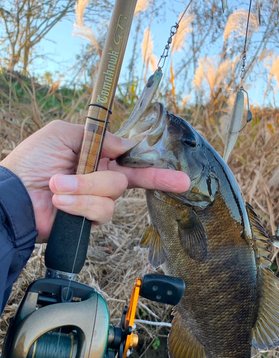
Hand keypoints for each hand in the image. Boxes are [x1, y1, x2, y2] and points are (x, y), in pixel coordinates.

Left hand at [1, 120, 189, 238]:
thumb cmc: (31, 162)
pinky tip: (60, 203)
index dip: (156, 168)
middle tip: (125, 180)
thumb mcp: (61, 134)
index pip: (132, 161)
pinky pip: (101, 211)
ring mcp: (95, 201)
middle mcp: (100, 179)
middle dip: (124, 178)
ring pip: (113, 194)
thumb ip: (95, 136)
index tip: (181, 178)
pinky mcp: (89, 220)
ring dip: (83, 189)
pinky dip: (80, 205)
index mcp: (96, 158)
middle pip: (129, 178)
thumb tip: (125, 144)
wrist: (13, 197)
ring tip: (57, 188)